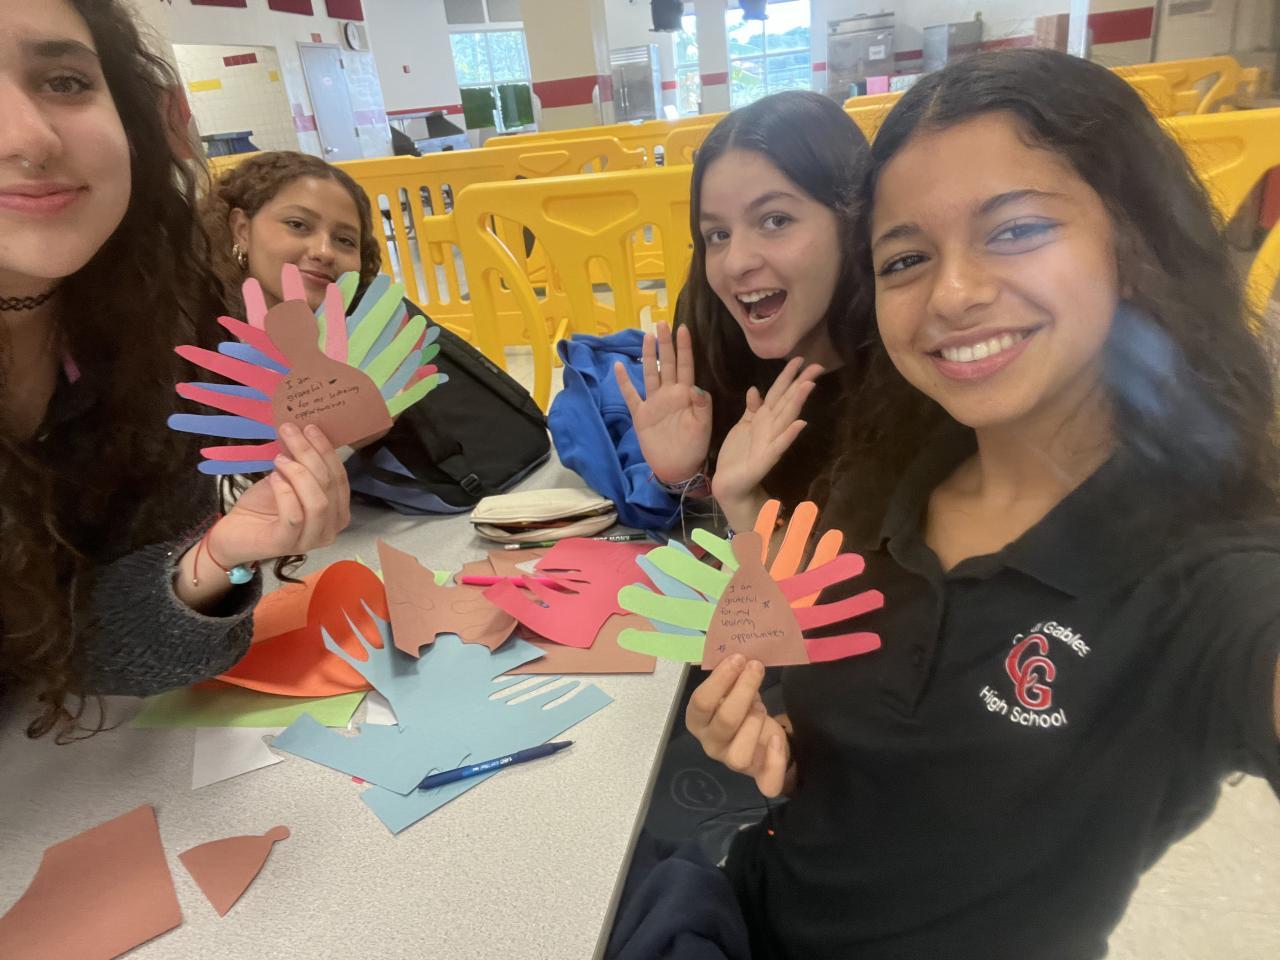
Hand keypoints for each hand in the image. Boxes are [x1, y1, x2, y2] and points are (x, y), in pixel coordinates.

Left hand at [208, 422, 351, 567]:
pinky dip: (285, 493)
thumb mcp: (287, 478)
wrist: (235, 532)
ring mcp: (311, 540)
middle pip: (329, 485)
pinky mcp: (288, 545)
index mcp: (337, 511)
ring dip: (298, 473)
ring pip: (318, 502)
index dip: (326, 451)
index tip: (309, 427)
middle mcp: (331, 528)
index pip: (340, 478)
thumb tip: (305, 431)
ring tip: (279, 458)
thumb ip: (302, 464)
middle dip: (310, 454)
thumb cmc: (264, 505)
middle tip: (290, 432)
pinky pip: (295, 517)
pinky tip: (274, 478)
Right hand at [614, 322, 711, 483]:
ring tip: (646, 337)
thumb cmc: (694, 447)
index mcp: (686, 395)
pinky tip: (618, 367)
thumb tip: (696, 387)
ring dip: (647, 356)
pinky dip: (624, 382)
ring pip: (650, 374)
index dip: (684, 347)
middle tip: (661, 323)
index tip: (683, 328)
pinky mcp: (641, 414)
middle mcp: (669, 394)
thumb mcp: (703, 426)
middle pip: (666, 364)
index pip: (685, 365)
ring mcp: (653, 403)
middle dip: (664, 344)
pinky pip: (631, 395)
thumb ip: (702, 406)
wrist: (677, 468)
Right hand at [686, 654, 791, 797]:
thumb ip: (729, 673)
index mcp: (698, 721)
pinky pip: (765, 782)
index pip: (700, 702)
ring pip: (739, 755)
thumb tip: (735, 645)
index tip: (739, 658)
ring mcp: (733, 762)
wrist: (758, 734)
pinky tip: (778, 738)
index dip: (720, 679)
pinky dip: (775, 761)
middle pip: (724, 723)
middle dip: (743, 691)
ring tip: (761, 706)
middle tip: (756, 668)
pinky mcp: (757, 775)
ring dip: (754, 725)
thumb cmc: (739, 704)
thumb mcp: (730, 688)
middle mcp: (711, 744)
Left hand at [710, 357, 822, 513]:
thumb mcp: (743, 425)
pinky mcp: (766, 459)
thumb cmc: (737, 454)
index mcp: (764, 418)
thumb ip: (751, 409)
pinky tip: (800, 424)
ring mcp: (771, 442)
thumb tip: (755, 388)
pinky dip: (789, 434)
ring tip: (808, 385)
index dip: (787, 375)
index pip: (778, 392)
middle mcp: (771, 427)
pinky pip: (779, 445)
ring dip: (797, 402)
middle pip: (787, 400)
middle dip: (800, 383)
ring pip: (786, 418)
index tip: (800, 358)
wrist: (729, 482)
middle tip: (817, 366)